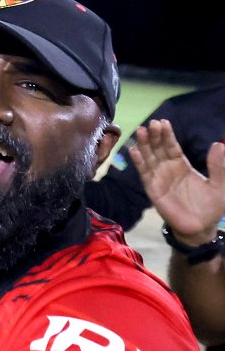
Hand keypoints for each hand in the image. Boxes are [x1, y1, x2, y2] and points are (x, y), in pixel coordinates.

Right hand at [129, 118, 224, 244]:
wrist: (200, 228)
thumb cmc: (210, 206)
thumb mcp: (219, 186)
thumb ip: (218, 167)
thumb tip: (219, 144)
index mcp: (181, 164)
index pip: (172, 145)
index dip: (167, 134)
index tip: (163, 122)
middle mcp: (167, 167)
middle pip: (157, 147)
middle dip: (154, 135)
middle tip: (151, 124)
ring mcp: (158, 176)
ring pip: (148, 156)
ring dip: (143, 144)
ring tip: (140, 131)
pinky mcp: (152, 188)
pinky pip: (144, 172)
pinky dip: (138, 161)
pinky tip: (134, 150)